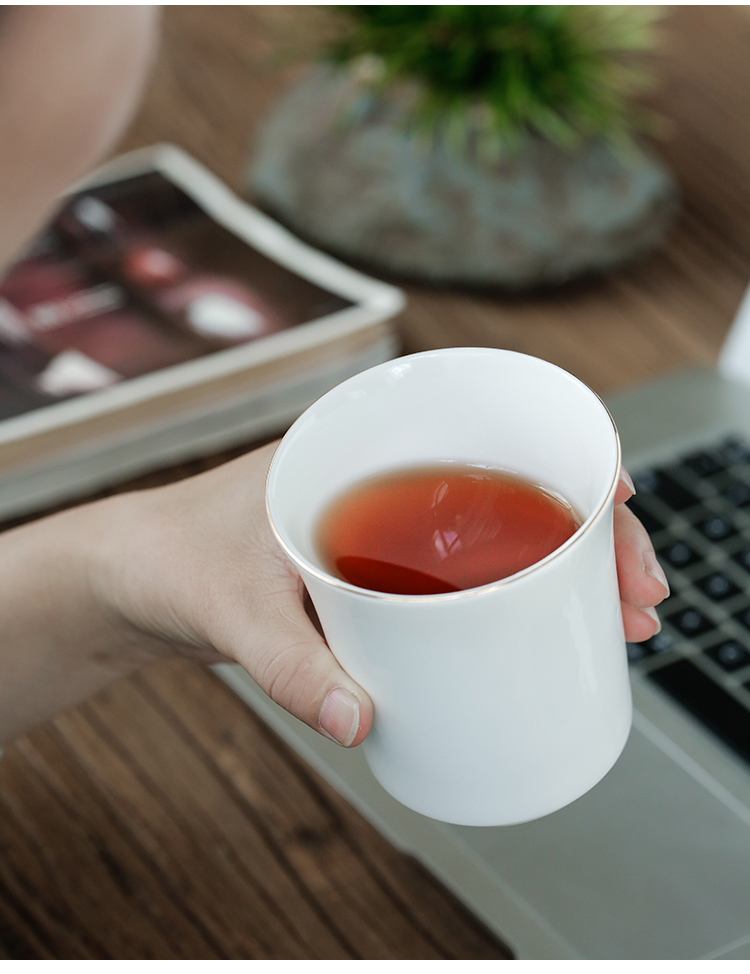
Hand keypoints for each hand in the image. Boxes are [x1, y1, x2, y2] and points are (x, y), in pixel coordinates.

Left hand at [83, 447, 666, 751]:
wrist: (128, 579)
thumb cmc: (169, 559)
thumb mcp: (228, 609)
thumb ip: (290, 666)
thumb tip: (365, 724)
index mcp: (356, 446)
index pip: (484, 431)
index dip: (565, 458)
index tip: (619, 499)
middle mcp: (382, 477)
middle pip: (514, 490)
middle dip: (588, 535)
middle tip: (638, 594)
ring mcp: (383, 525)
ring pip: (497, 537)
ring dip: (562, 571)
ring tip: (617, 618)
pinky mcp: (377, 571)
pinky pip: (463, 577)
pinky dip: (511, 599)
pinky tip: (545, 633)